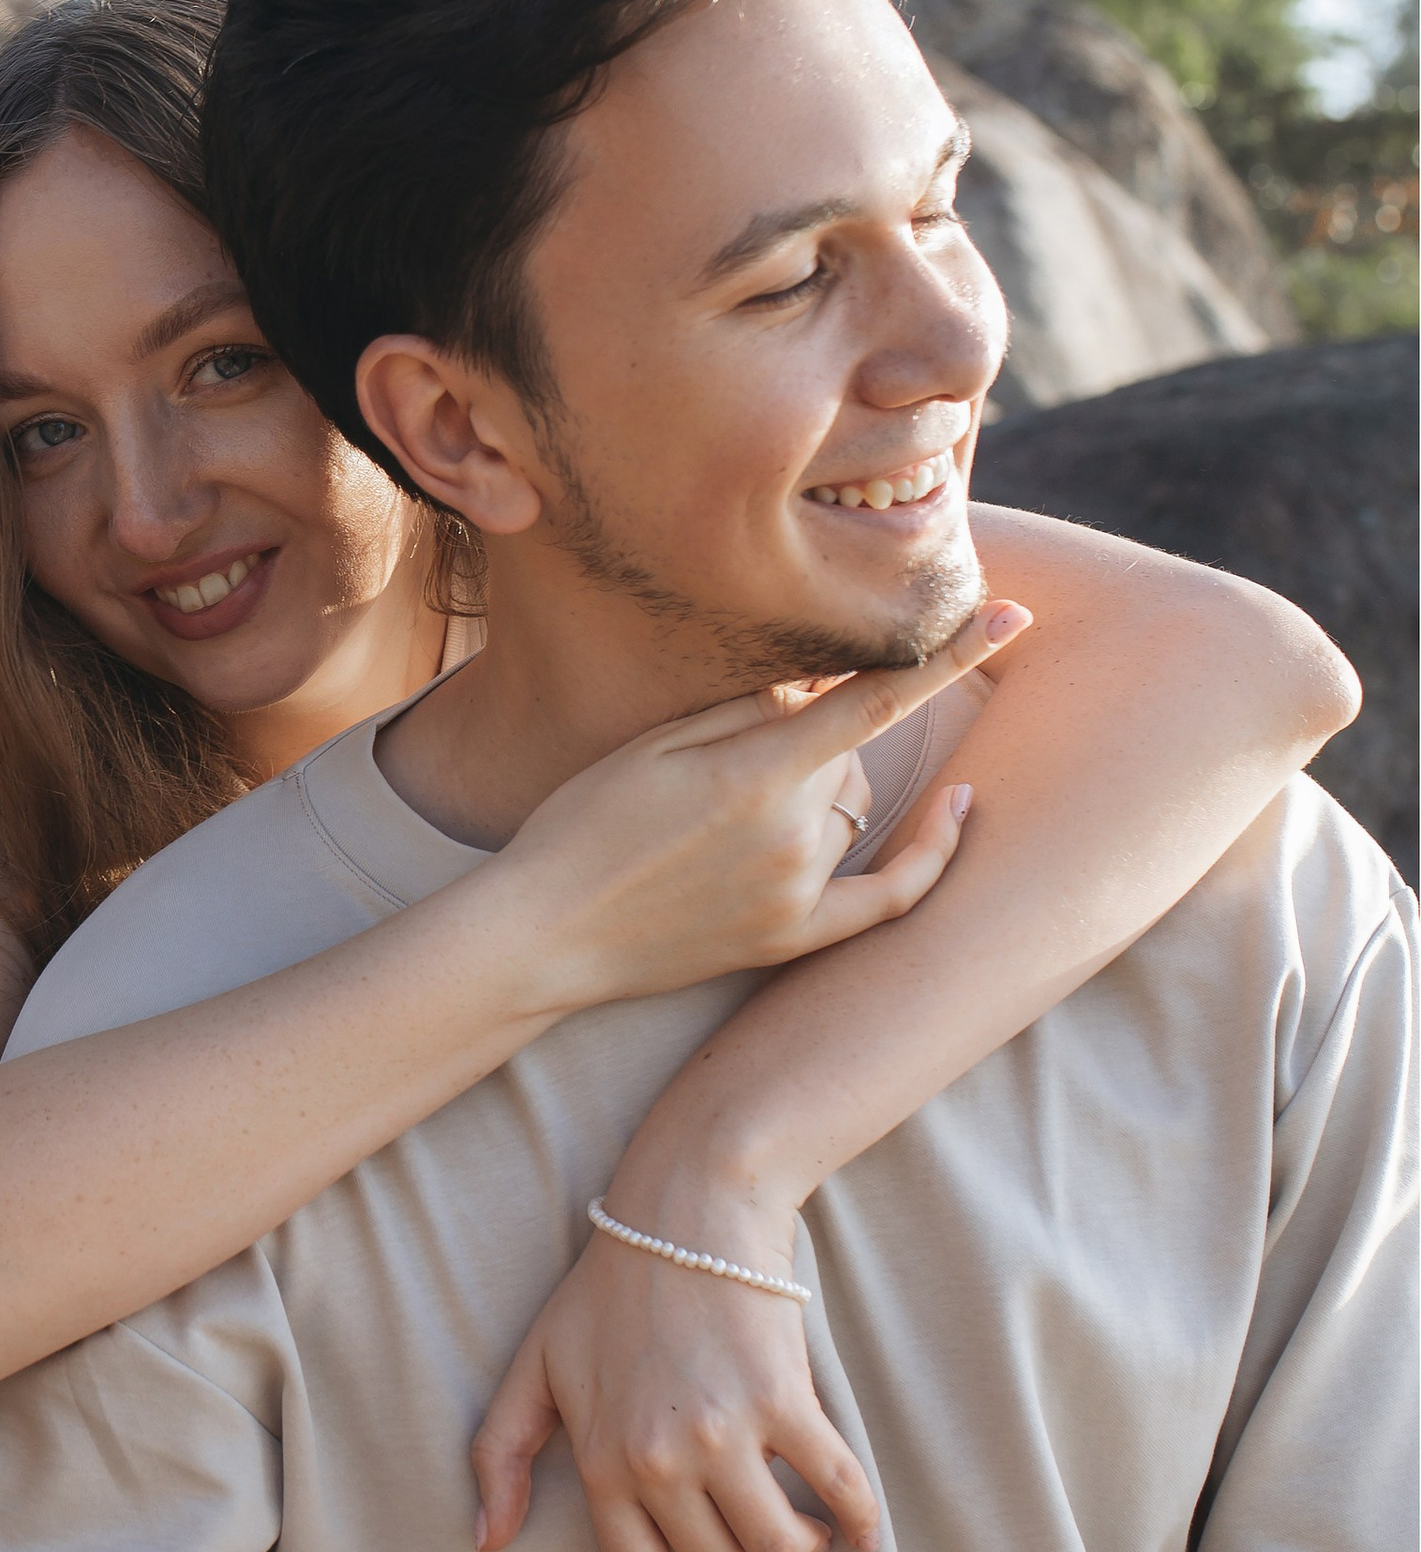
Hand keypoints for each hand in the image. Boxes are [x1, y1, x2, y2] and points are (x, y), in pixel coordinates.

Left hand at [473, 1182, 880, 1551]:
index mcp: (602, 1463)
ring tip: (810, 1543)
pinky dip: (858, 1519)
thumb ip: (502, 1453)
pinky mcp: (784, 1401)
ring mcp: (723, 1434)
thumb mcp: (533, 1367)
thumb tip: (487, 1540)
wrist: (687, 1211)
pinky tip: (864, 1533)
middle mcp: (659, 1462)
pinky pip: (836, 1484)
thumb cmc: (609, 1289)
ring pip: (776, 1541)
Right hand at [487, 604, 1025, 1020]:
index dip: (950, 652)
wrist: (540, 934)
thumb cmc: (584, 824)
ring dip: (819, 795)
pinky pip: (886, 897)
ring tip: (725, 819)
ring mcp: (797, 894)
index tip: (1011, 611)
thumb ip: (748, 709)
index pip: (878, 700)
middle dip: (807, 742)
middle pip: (847, 758)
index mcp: (755, 774)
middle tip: (718, 766)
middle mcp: (791, 835)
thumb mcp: (655, 744)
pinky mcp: (790, 940)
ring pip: (852, 812)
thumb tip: (823, 683)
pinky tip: (958, 810)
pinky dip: (927, 856)